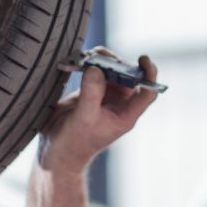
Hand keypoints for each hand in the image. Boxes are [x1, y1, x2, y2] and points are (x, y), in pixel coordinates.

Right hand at [38, 50, 159, 173]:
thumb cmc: (75, 143)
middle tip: (101, 55)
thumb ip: (91, 93)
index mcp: (126, 115)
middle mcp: (119, 105)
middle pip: (128, 76)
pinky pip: (95, 72)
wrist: (58, 151)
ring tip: (89, 56)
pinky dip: (90, 64)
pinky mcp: (90, 92)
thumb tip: (95, 69)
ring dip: (103, 61)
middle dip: (118, 63)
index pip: (147, 92)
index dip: (149, 74)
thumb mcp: (84, 118)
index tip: (143, 59)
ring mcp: (105, 97)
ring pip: (112, 71)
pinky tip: (80, 60)